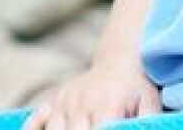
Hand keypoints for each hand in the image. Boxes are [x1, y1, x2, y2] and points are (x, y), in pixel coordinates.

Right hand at [25, 59, 161, 128]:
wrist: (121, 59)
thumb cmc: (138, 88)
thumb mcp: (150, 104)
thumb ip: (147, 123)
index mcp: (106, 106)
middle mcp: (82, 102)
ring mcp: (66, 100)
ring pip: (54, 129)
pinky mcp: (56, 99)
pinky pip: (38, 117)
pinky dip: (32, 128)